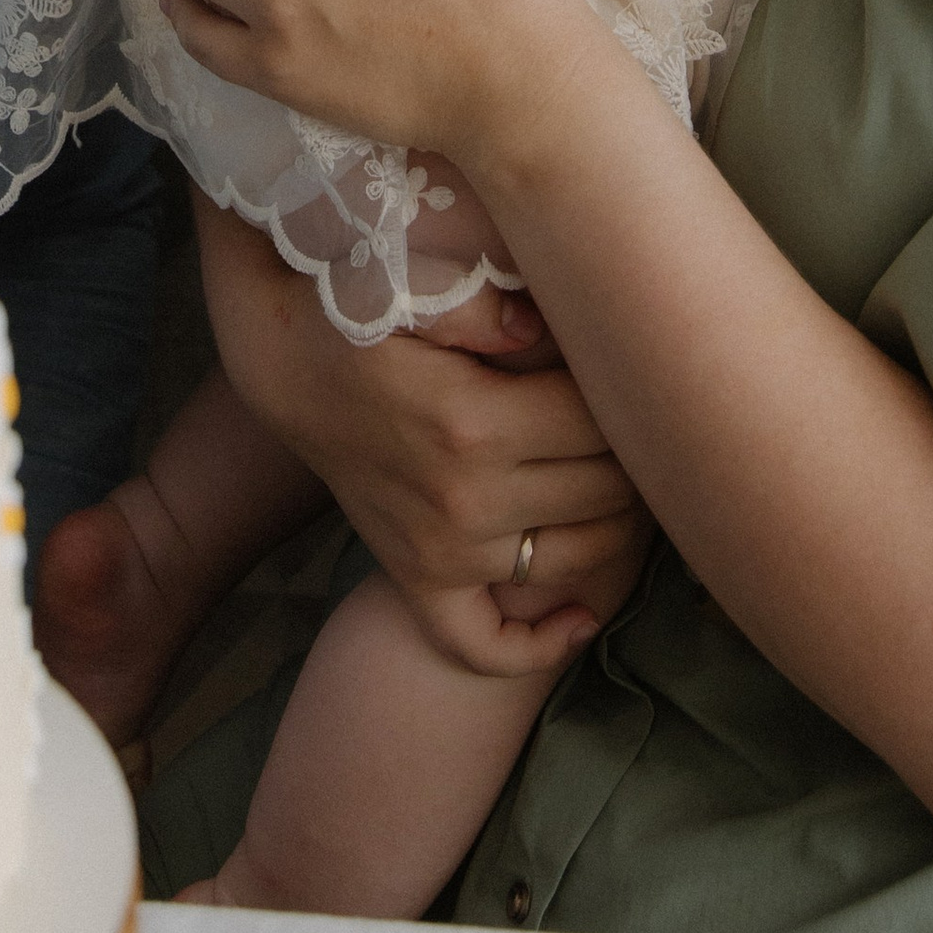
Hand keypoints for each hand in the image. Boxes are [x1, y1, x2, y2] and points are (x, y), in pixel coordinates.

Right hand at [197, 196, 646, 606]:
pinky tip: (582, 618)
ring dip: (620, 528)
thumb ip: (483, 302)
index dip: (630, 394)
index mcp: (474, 421)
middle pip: (603, 490)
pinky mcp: (418, 579)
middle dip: (638, 456)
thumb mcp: (413, 286)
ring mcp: (441, 551)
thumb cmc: (360, 310)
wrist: (286, 364)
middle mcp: (464, 498)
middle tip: (646, 421)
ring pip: (574, 559)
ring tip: (632, 484)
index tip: (635, 368)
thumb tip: (543, 326)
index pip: (600, 423)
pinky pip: (484, 643)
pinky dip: (541, 646)